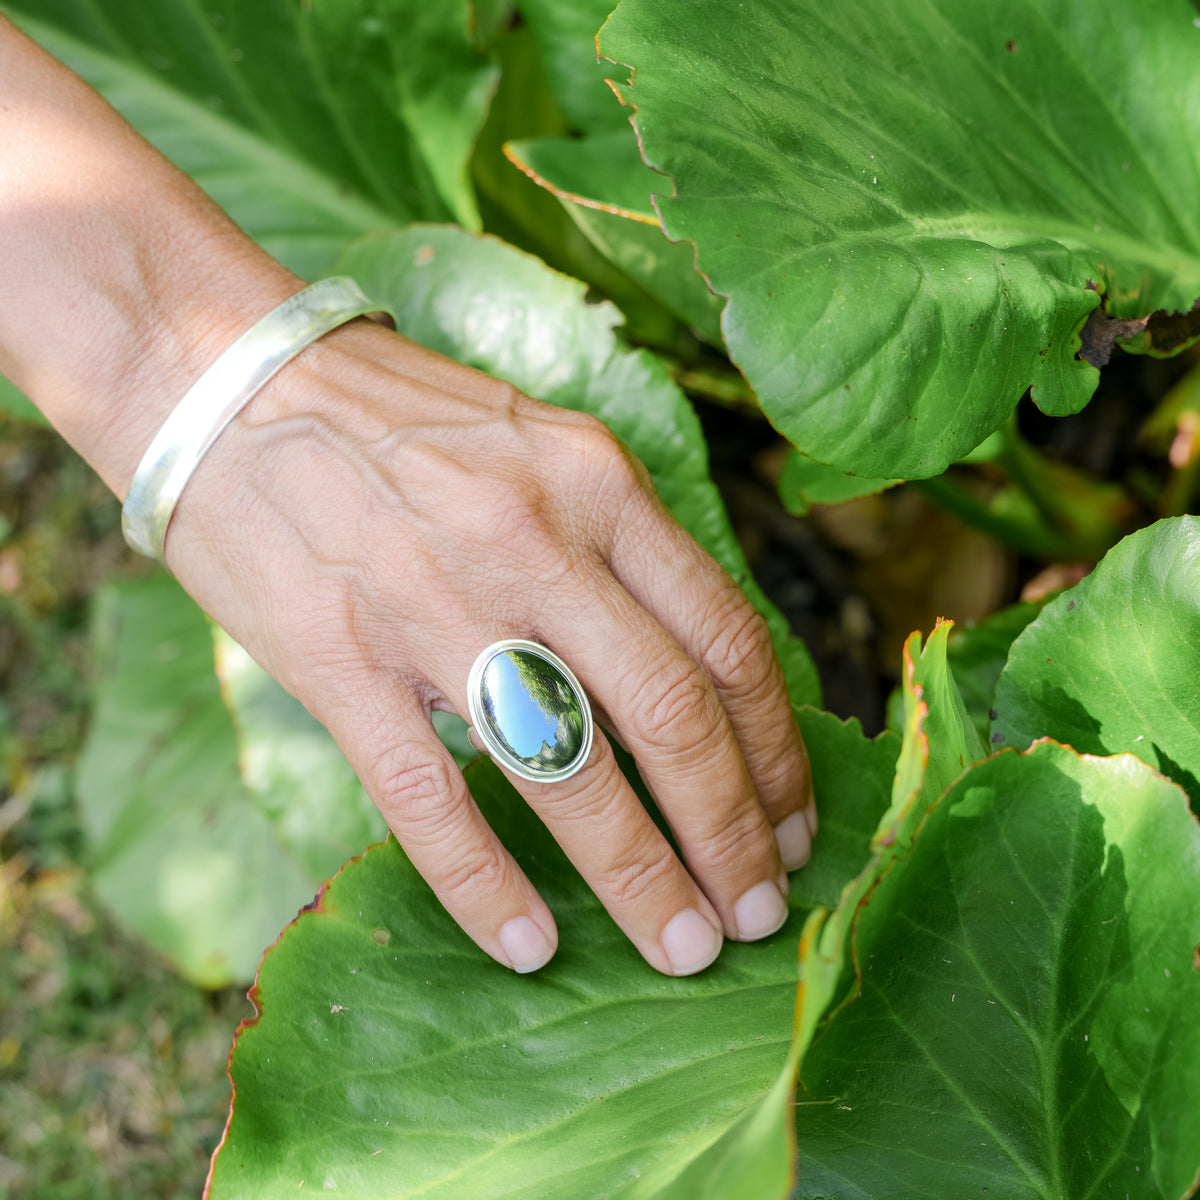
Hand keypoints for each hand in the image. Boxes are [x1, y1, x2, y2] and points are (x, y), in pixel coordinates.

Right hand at [164, 314, 815, 975]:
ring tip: (683, 947)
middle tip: (760, 914)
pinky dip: (488, 887)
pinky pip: (430, 798)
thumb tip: (691, 673)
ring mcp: (436, 604)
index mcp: (600, 483)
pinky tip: (528, 946)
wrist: (228, 381)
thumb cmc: (399, 420)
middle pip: (673, 717)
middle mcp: (536, 542)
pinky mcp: (340, 661)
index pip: (729, 639)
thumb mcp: (542, 449)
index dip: (777, 749)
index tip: (795, 823)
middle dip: (733, 833)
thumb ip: (618, 547)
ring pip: (571, 772)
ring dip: (642, 878)